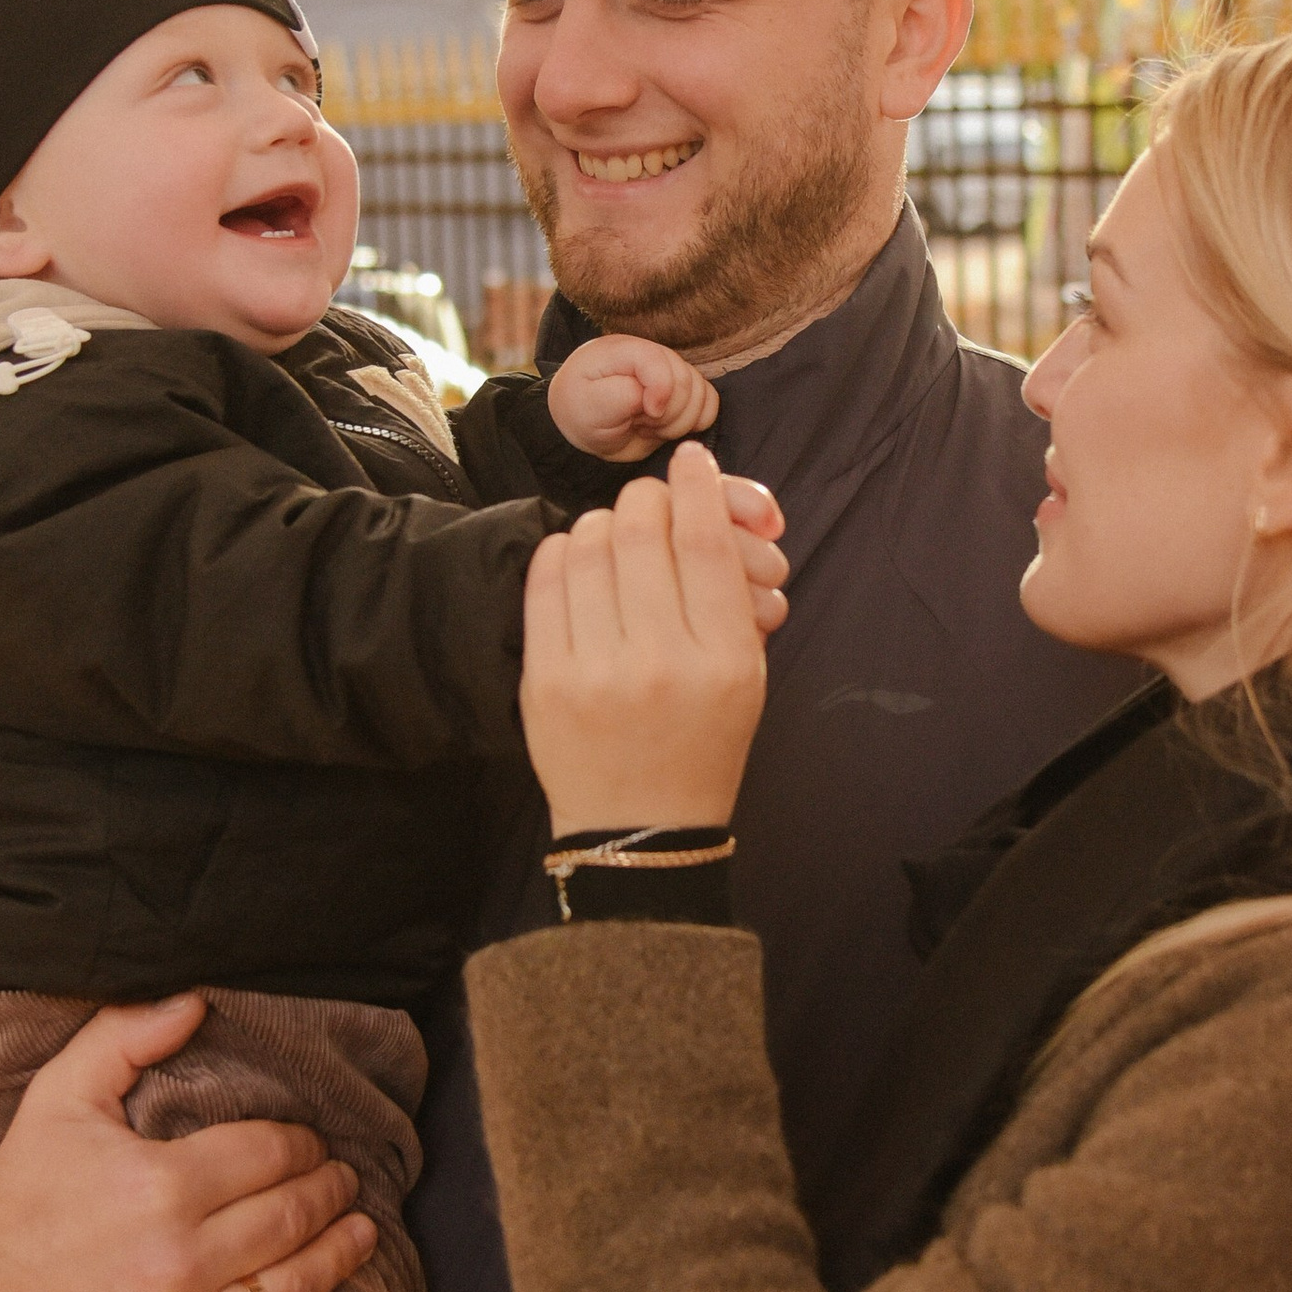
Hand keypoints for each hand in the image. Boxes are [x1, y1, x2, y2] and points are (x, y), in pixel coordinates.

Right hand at [0, 995, 378, 1291]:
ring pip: (295, 1288)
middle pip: (291, 1217)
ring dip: (341, 1254)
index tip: (310, 1142)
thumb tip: (197, 998)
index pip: (271, 1155)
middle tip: (344, 1179)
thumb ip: (125, 1035)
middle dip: (330, 1191)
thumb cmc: (26, 1188)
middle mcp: (177, 1262)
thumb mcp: (61, 1097)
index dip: (302, 1144)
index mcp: (159, 1186)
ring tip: (362, 1230)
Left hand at [522, 438, 770, 834]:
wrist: (641, 831)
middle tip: (652, 506)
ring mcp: (596, 672)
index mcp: (724, 660)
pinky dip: (562, 551)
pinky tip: (576, 558)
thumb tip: (702, 507)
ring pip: (590, 543)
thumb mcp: (746, 677)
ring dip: (604, 523)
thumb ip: (731, 596)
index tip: (693, 460)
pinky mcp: (546, 681)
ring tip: (615, 538)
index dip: (700, 486)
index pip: (706, 542)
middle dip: (649, 501)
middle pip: (644, 530)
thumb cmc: (703, 744)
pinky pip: (546, 580)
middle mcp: (660, 661)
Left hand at [548, 333, 720, 461]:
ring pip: (701, 395)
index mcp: (624, 350)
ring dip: (678, 422)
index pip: (657, 361)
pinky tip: (666, 428)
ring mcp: (672, 372)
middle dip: (665, 414)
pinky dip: (694, 422)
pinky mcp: (685, 392)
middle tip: (638, 423)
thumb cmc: (581, 412)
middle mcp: (653, 355)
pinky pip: (710, 404)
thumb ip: (619, 397)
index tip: (646, 414)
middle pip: (685, 381)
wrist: (586, 426)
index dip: (660, 391)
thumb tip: (653, 398)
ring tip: (648, 426)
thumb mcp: (587, 407)